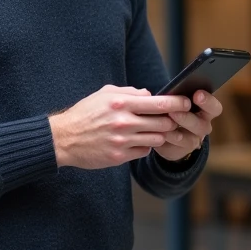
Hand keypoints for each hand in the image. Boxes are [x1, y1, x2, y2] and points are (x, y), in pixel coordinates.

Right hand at [50, 86, 190, 169]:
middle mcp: (124, 122)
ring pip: (157, 139)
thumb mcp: (104, 95)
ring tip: (156, 130)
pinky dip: (146, 147)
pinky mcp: (119, 157)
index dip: (178, 103)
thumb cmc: (85, 113)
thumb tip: (150, 94)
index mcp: (121, 104)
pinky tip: (139, 141)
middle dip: (172, 121)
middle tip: (175, 119)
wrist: (64, 139)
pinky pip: (144, 152)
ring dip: (160, 135)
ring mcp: (122, 141)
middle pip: (164, 123)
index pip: (160, 103)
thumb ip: (129, 92)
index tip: (186, 102)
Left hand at [153, 89, 221, 162]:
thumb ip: (174, 97)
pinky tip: (160, 132)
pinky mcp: (182, 150)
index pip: (214, 108)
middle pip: (201, 124)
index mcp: (206, 111)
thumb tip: (155, 92)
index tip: (197, 94)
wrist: (169, 134)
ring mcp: (194, 140)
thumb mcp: (176, 102)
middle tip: (174, 111)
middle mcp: (204, 126)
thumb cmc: (175, 110)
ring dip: (175, 130)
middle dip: (187, 117)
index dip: (208, 101)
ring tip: (164, 121)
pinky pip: (176, 145)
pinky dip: (168, 138)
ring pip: (189, 137)